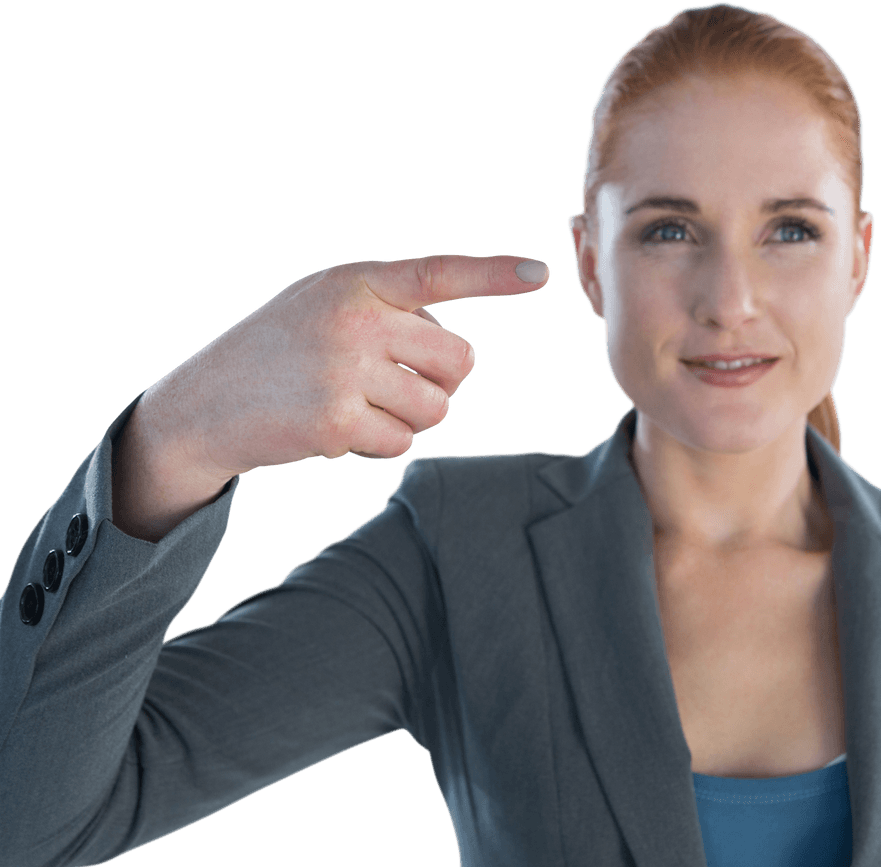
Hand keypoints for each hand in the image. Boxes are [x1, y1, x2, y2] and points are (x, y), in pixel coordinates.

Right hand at [141, 255, 549, 480]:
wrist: (204, 406)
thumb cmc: (277, 352)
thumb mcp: (322, 303)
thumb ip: (386, 308)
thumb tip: (459, 358)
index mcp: (356, 281)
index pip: (437, 273)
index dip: (492, 274)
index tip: (541, 274)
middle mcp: (355, 318)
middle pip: (458, 361)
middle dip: (439, 380)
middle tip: (392, 382)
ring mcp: (346, 370)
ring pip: (437, 408)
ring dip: (410, 417)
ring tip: (357, 404)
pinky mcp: (338, 421)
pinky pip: (401, 441)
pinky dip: (378, 444)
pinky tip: (336, 428)